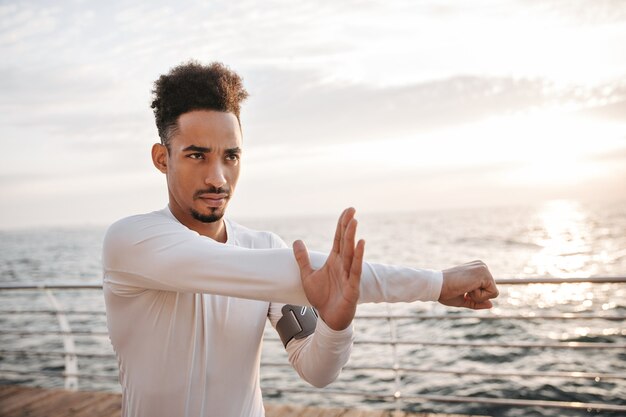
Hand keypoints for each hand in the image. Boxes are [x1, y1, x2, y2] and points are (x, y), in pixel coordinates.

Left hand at [292, 207, 364, 330]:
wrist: (328, 319)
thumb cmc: (322, 298)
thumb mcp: (307, 275)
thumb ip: (302, 259)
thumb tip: (297, 240)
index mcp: (334, 261)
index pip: (339, 239)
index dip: (342, 225)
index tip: (347, 211)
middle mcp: (343, 265)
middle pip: (345, 242)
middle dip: (348, 226)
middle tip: (352, 210)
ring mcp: (349, 274)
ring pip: (351, 252)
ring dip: (352, 237)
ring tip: (354, 222)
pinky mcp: (353, 286)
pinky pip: (355, 269)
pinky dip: (358, 256)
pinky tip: (360, 243)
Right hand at [439, 260, 498, 308]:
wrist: (436, 285)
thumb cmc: (446, 291)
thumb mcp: (463, 299)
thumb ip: (477, 302)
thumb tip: (491, 305)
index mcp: (476, 269)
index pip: (487, 289)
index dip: (476, 296)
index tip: (462, 290)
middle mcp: (481, 266)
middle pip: (492, 290)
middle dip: (478, 296)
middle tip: (463, 289)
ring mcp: (483, 268)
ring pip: (493, 292)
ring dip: (478, 296)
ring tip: (465, 288)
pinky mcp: (484, 273)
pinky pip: (492, 293)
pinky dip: (479, 296)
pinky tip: (468, 288)